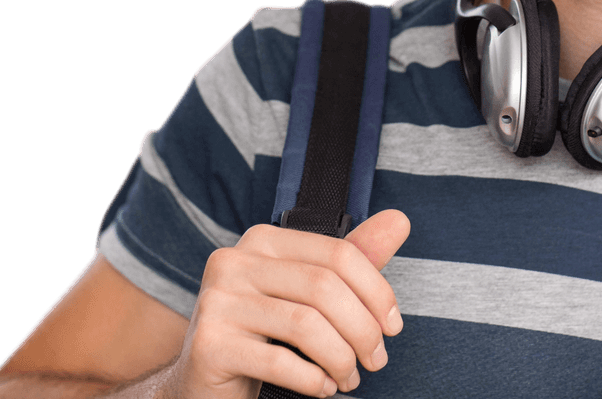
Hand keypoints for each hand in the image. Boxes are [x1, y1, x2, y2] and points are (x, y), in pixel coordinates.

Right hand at [165, 208, 409, 397]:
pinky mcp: (208, 346)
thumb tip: (399, 220)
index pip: (338, 254)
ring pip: (305, 325)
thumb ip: (353, 260)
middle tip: (377, 360)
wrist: (201, 385)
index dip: (376, 291)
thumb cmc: (265, 335)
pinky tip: (324, 388)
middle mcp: (234, 261)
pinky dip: (313, 380)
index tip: (393, 327)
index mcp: (263, 240)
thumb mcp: (310, 294)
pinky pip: (279, 361)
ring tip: (350, 378)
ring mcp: (217, 302)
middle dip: (362, 329)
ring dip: (341, 358)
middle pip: (323, 288)